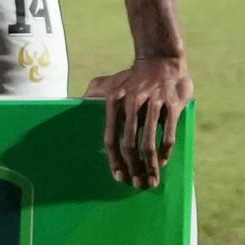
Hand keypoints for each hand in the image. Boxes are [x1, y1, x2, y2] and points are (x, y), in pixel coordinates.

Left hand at [89, 54, 190, 188]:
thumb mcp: (108, 83)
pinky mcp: (172, 105)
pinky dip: (165, 152)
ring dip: (151, 166)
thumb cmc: (133, 78)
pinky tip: (163, 162)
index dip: (114, 161)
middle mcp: (131, 104)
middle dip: (133, 169)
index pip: (110, 138)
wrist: (161, 59)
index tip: (118, 177)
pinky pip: (168, 134)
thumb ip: (92, 96)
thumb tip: (72, 106)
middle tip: (138, 184)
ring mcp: (153, 105)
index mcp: (114, 102)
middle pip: (129, 145)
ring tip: (152, 180)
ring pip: (149, 144)